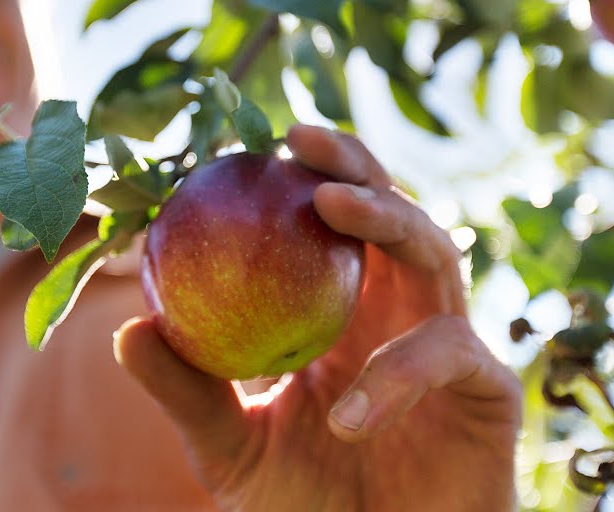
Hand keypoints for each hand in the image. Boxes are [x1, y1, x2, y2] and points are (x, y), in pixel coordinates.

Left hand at [115, 125, 521, 511]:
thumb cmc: (302, 504)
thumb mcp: (229, 446)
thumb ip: (188, 392)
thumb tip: (125, 328)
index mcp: (344, 310)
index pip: (330, 222)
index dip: (304, 172)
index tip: (255, 139)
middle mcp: (400, 313)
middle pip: (391, 211)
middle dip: (354, 164)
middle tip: (300, 140)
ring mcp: (449, 345)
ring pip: (436, 254)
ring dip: (388, 218)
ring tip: (330, 205)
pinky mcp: (488, 392)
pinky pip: (453, 355)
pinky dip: (400, 371)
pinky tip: (345, 411)